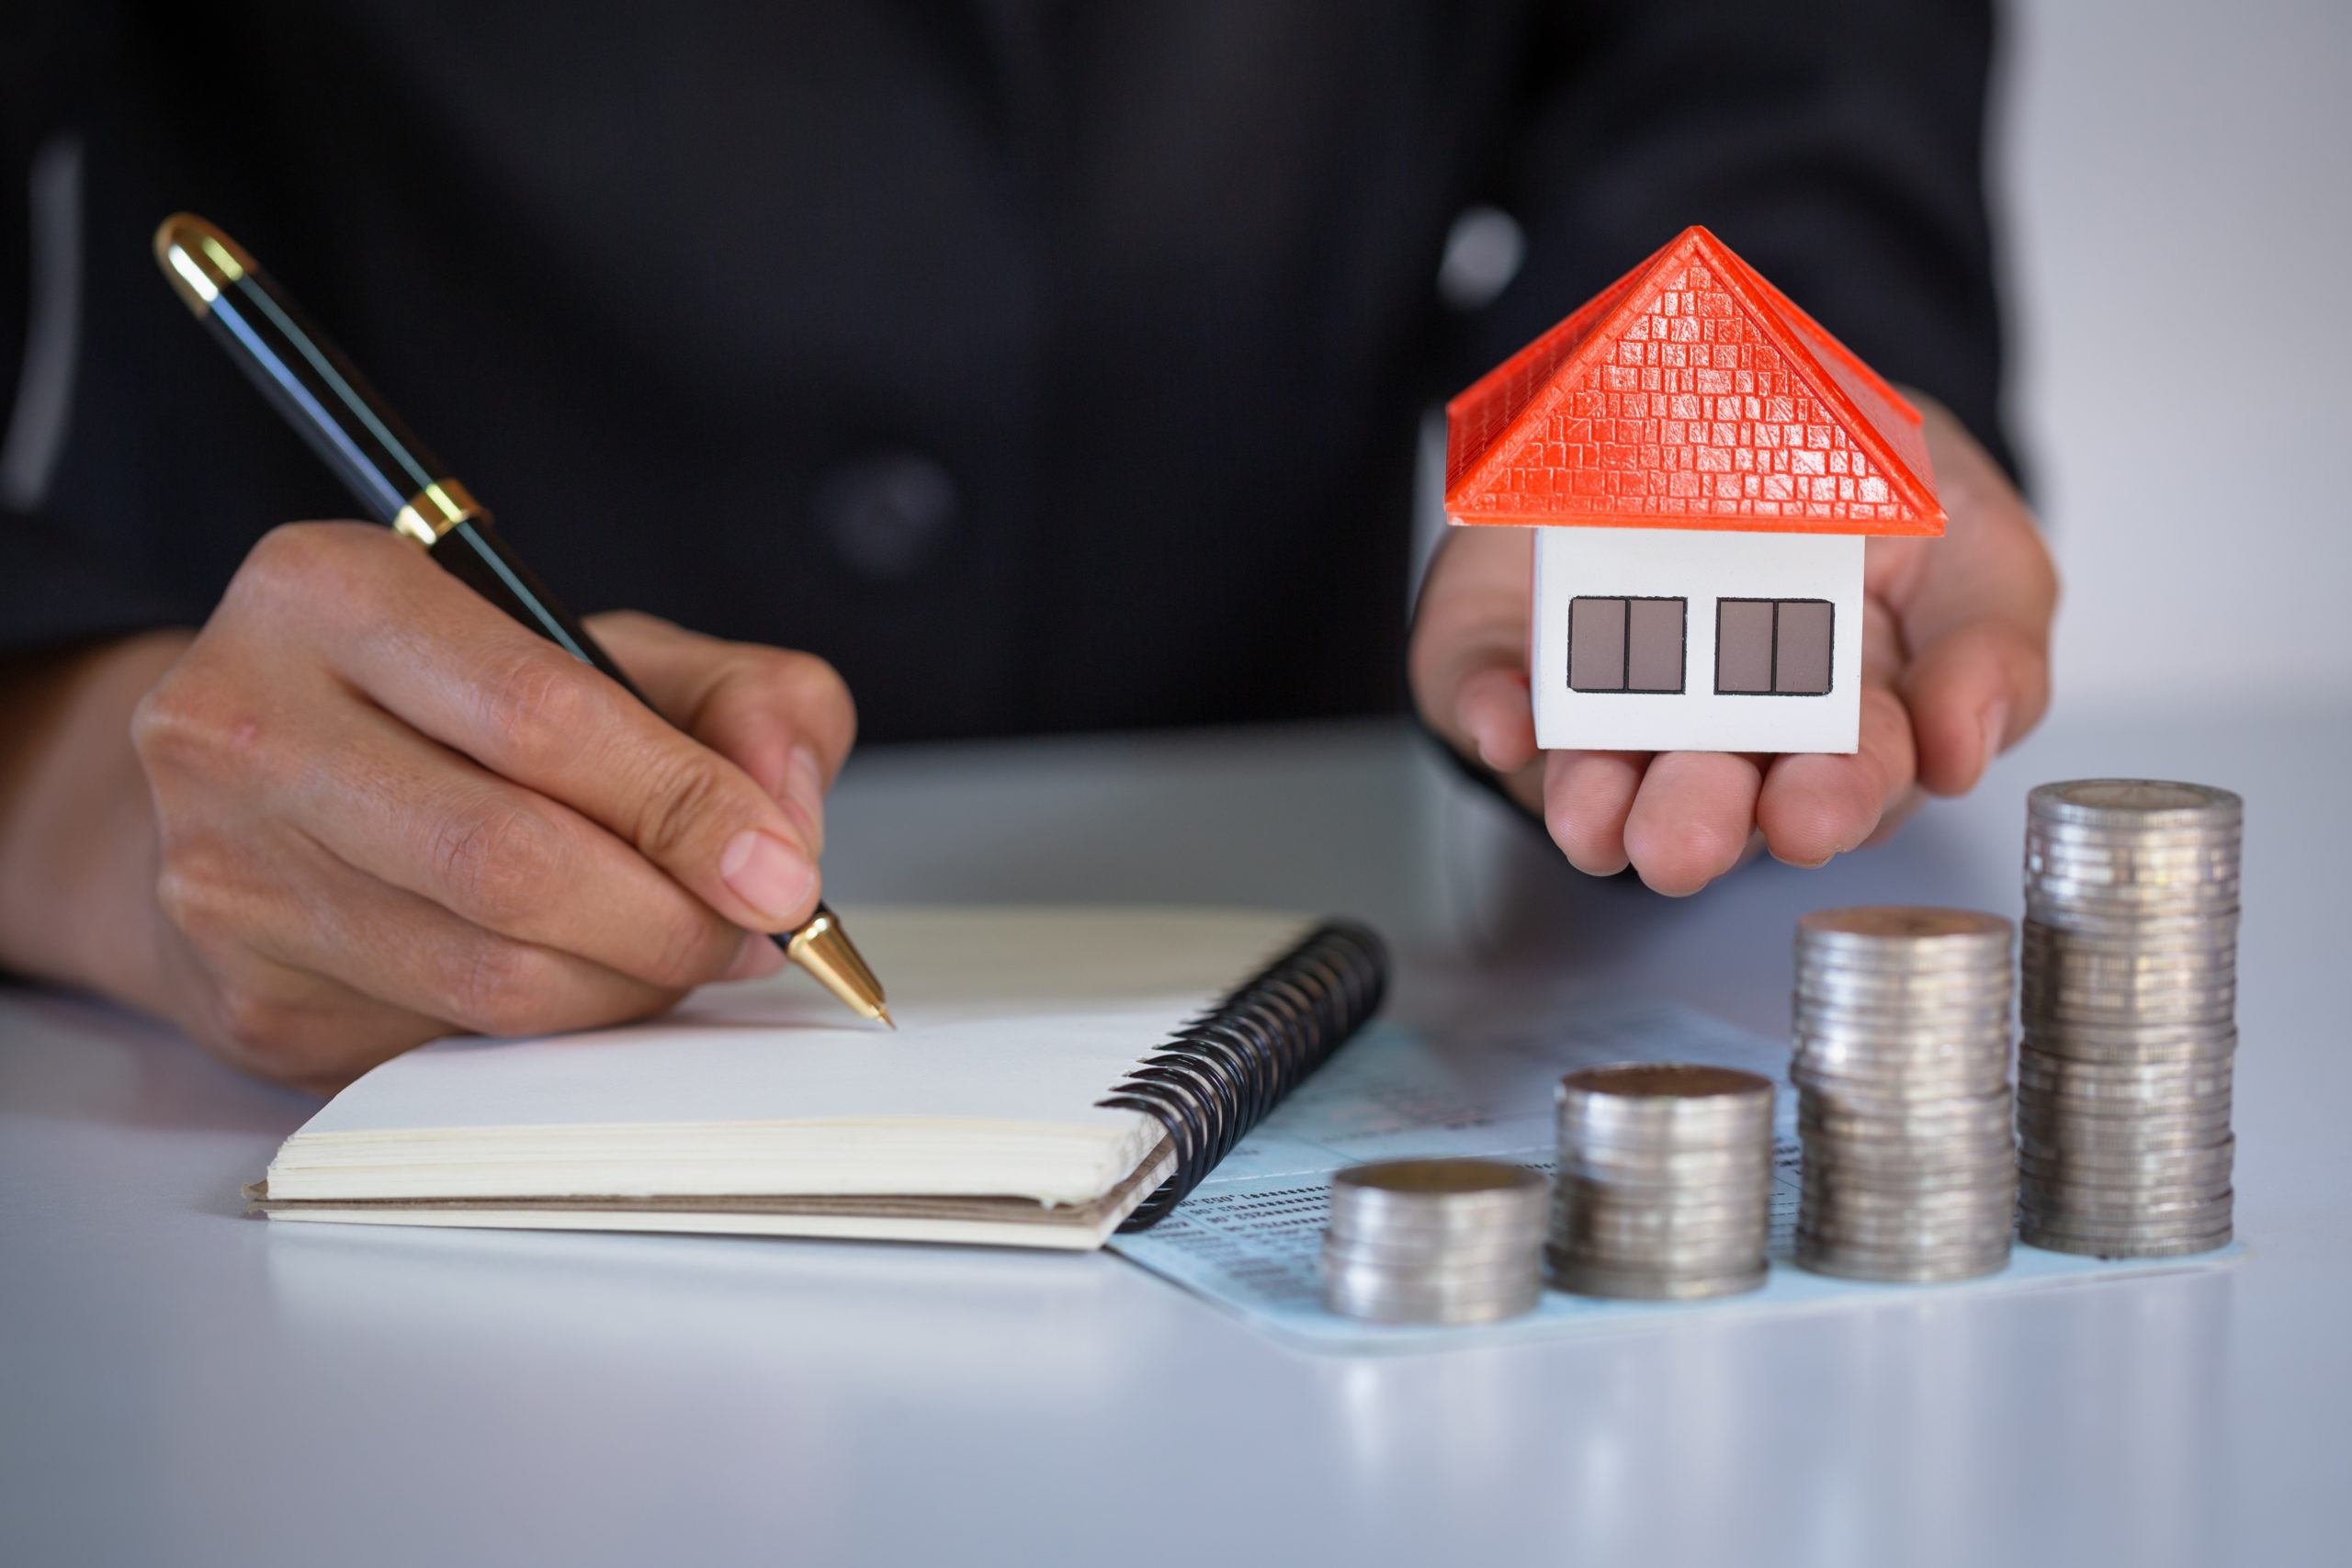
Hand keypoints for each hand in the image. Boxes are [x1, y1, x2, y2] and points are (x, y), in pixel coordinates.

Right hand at [0, 522, 853, 1090]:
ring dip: (628, 983)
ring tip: (679, 948)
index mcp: (332, 593)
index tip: (781, 873)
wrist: (248, 787)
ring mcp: (227, 874)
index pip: (540, 715)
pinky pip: (451, 1042)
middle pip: (512, 864)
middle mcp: (244, 724)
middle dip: (671, 918)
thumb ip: (739, 700)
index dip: (687, 809)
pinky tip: (577, 975)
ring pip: (491, 975)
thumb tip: (785, 816)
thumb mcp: (605, 650)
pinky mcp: (249, 998)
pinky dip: (555, 1024)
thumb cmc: (447, 709)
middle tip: (750, 931)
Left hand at [1410, 396, 2056, 894]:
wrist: (1731, 383)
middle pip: (1713, 795)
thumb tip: (1968, 746)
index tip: (1813, 814)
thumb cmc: (1857, 484)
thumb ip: (1993, 632)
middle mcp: (1718, 730)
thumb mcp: (1967, 524)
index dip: (1831, 802)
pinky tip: (1503, 722)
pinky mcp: (1511, 656)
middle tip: (1684, 840)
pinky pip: (1487, 691)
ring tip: (1592, 815)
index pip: (1845, 778)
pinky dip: (1490, 709)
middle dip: (1697, 822)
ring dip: (1592, 801)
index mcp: (1842, 716)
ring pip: (1596, 773)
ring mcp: (1607, 697)